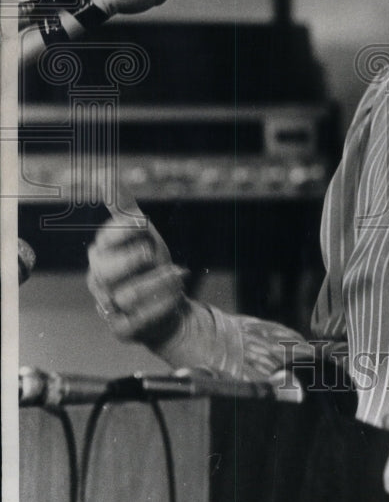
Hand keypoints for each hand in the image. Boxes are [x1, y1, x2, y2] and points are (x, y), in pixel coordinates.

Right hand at [87, 189, 188, 344]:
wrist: (169, 302)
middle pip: (106, 269)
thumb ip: (122, 205)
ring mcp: (108, 306)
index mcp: (101, 252)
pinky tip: (176, 295)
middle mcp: (99, 280)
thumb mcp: (141, 232)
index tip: (144, 224)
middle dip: (135, 258)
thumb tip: (103, 173)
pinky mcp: (122, 329)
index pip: (104, 239)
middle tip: (152, 253)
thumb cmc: (150, 265)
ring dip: (158, 282)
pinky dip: (161, 306)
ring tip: (176, 275)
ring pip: (127, 295)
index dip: (124, 230)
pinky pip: (138, 320)